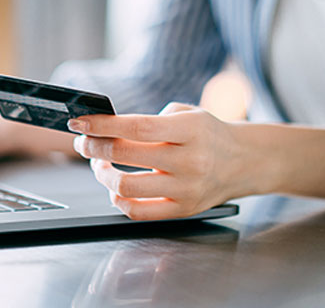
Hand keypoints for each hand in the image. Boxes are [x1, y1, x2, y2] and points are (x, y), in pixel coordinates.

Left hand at [69, 102, 252, 219]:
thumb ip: (149, 120)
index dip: (102, 126)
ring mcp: (187, 189)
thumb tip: (104, 129)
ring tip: (99, 165)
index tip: (80, 123)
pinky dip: (117, 200)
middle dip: (94, 148)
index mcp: (191, 130)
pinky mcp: (184, 210)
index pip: (136, 127)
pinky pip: (138, 212)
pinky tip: (114, 187)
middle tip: (84, 143)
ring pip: (126, 187)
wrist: (245, 161)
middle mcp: (190, 160)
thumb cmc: (208, 134)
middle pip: (125, 156)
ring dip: (102, 175)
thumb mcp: (187, 113)